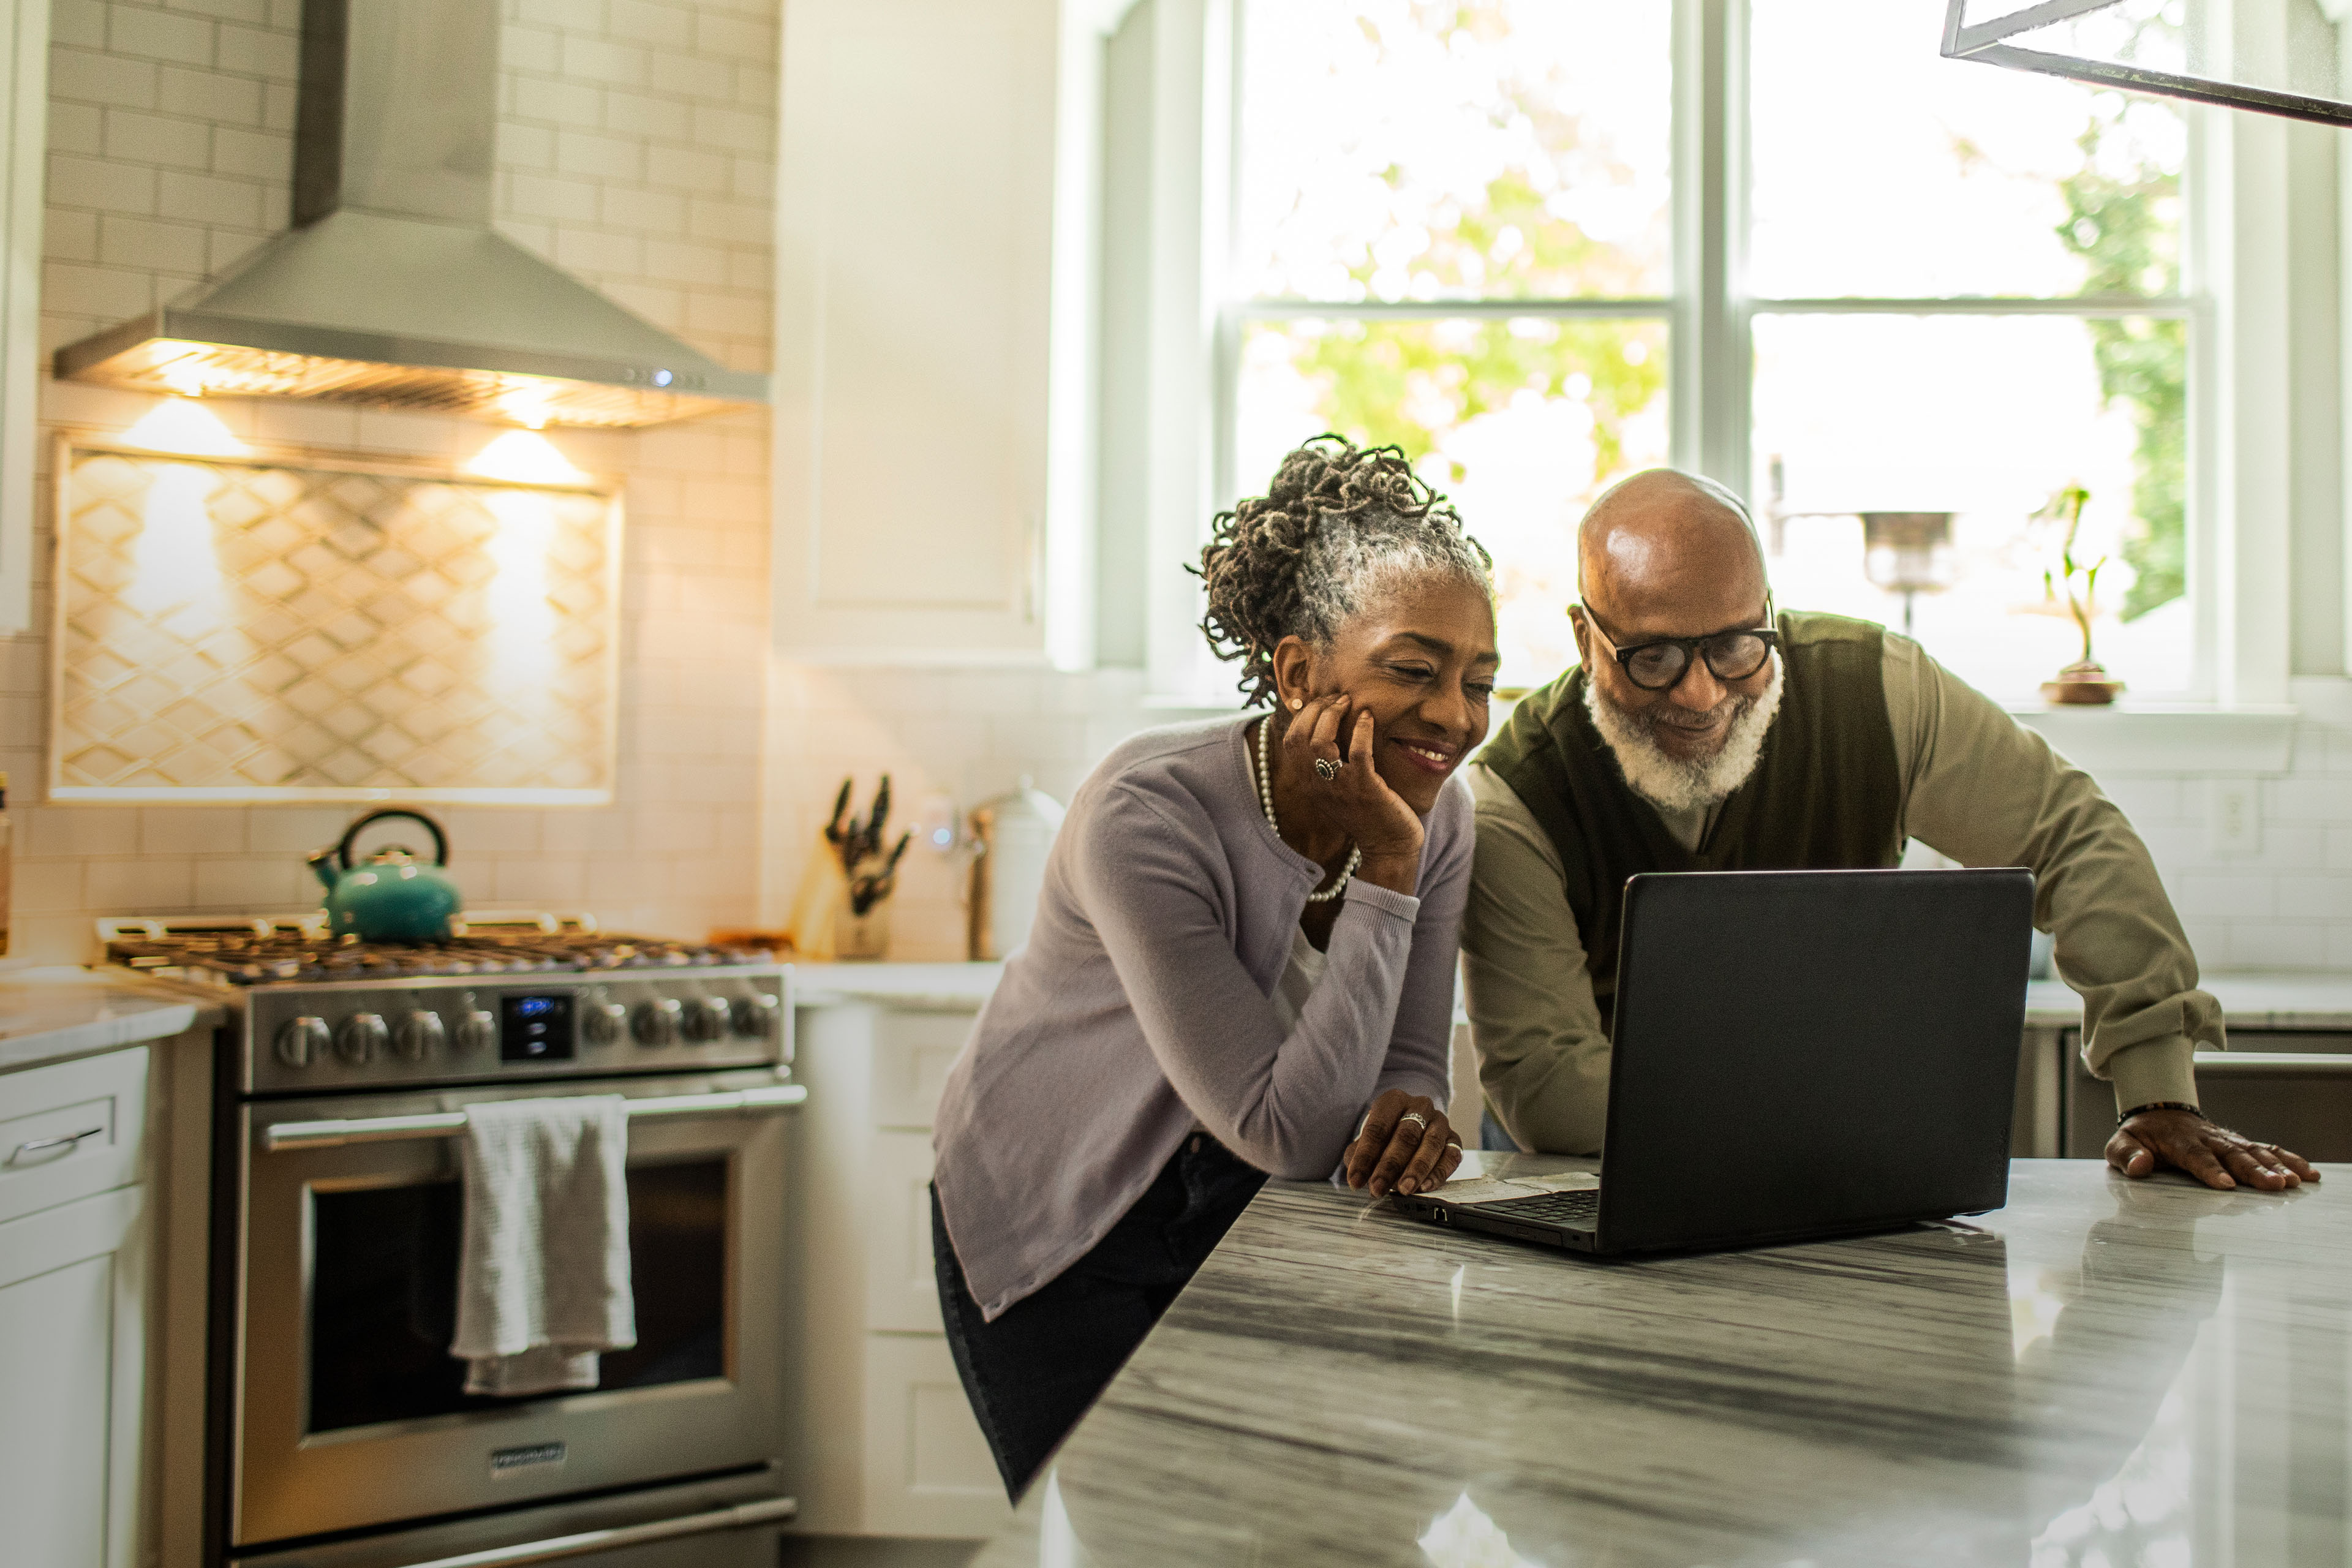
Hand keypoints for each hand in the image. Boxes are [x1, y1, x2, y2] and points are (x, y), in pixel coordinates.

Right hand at [1275, 695, 1423, 890]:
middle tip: (1338, 699)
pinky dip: (1362, 729)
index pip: (1290, 741)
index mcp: (1308, 783)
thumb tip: (1324, 725)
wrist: (1388, 845)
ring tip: (1349, 703)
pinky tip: (1368, 717)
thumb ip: (1325, 764)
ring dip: (1334, 715)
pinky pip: (1358, 752)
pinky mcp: (1366, 788)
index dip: (1303, 715)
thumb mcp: (1335, 788)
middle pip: (1301, 737)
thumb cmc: (1365, 811)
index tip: (1322, 703)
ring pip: (1322, 742)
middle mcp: (1318, 785)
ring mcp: (1341, 787)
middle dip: (1317, 709)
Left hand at [1344, 1090, 1462, 1196]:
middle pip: (1406, 1135)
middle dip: (1390, 1165)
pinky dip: (1439, 1173)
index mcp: (1393, 1100)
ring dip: (1416, 1170)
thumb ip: (1359, 1156)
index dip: (1365, 1156)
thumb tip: (1357, 1176)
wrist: (1413, 1126)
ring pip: (1431, 1144)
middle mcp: (1419, 1106)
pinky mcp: (1454, 1139)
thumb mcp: (1367, 1140)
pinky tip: (1425, 1186)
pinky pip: (1451, 1156)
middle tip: (1378, 1187)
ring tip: (1404, 1189)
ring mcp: (1440, 1121)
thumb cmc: (1386, 1134)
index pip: (1377, 1128)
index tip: (1355, 1180)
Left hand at [2107, 1109, 2319, 1191]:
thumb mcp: (2121, 1143)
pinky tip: (2307, 1173)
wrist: (2158, 1112)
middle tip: (2274, 1185)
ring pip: (2253, 1152)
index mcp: (2179, 1141)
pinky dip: (2287, 1159)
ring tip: (2293, 1182)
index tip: (2225, 1185)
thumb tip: (2139, 1166)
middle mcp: (2207, 1139)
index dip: (2210, 1170)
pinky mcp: (2239, 1144)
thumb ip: (2126, 1155)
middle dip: (2254, 1170)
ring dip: (2274, 1166)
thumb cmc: (2140, 1135)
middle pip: (2232, 1155)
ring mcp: (2226, 1140)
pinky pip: (2266, 1149)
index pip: (2195, 1157)